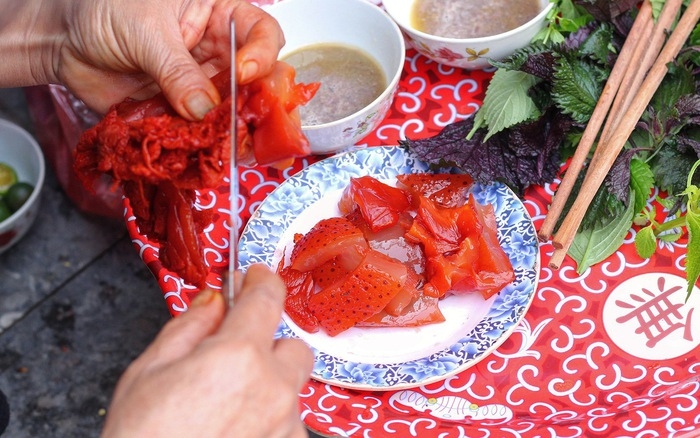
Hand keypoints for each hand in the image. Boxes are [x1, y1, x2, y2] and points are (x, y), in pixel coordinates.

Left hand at [2, 0, 284, 119]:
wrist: (63, 41)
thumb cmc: (104, 11)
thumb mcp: (145, 32)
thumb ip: (177, 70)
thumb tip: (203, 109)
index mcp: (217, 15)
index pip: (260, 32)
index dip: (261, 53)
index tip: (244, 72)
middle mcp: (217, 51)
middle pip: (255, 78)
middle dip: (255, 101)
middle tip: (247, 121)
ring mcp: (202, 84)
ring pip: (232, 110)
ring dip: (232, 129)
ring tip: (229, 145)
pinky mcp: (183, 111)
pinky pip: (201, 130)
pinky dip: (202, 143)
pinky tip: (203, 152)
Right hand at [101, 264, 313, 437]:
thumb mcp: (150, 370)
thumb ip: (190, 325)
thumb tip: (215, 300)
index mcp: (237, 356)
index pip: (268, 298)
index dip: (261, 280)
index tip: (254, 277)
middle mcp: (273, 389)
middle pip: (293, 347)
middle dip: (269, 345)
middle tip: (234, 357)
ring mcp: (285, 426)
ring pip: (292, 389)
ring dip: (269, 387)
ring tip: (226, 408)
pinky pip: (290, 423)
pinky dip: (270, 420)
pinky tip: (235, 432)